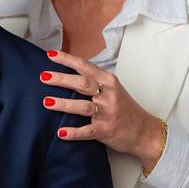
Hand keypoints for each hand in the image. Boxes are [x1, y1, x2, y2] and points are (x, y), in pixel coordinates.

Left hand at [41, 49, 163, 167]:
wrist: (144, 132)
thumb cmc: (124, 108)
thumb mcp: (112, 88)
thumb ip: (94, 80)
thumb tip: (67, 72)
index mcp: (108, 81)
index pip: (84, 66)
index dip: (67, 59)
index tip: (50, 54)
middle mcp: (109, 94)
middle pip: (82, 83)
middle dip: (62, 79)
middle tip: (43, 76)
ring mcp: (108, 113)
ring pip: (83, 106)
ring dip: (64, 104)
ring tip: (47, 102)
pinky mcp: (106, 130)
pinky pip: (88, 131)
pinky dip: (73, 132)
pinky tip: (61, 133)